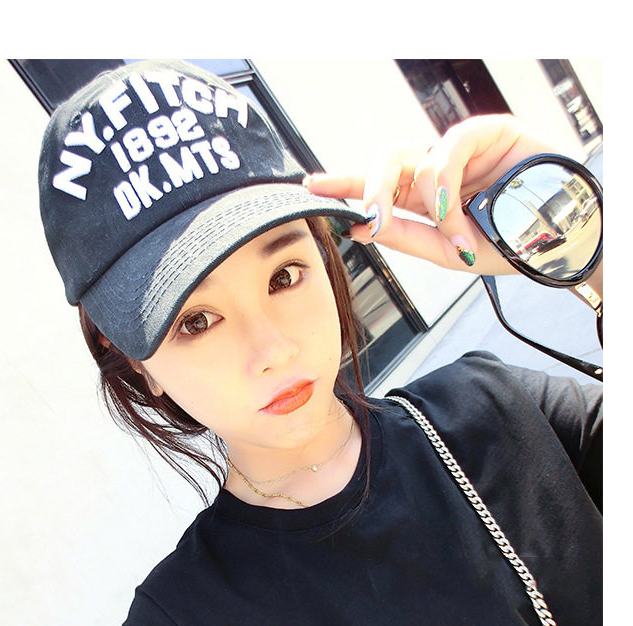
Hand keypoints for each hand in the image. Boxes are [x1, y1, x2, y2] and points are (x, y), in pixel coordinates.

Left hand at [305, 114, 557, 276]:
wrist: (554, 241)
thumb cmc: (507, 244)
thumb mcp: (447, 253)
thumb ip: (406, 237)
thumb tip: (361, 227)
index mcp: (423, 200)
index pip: (376, 188)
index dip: (344, 185)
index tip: (311, 188)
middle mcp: (435, 172)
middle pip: (384, 165)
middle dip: (366, 188)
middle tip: (368, 217)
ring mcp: (456, 151)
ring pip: (410, 159)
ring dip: (424, 203)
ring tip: (452, 232)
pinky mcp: (481, 132)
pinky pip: (445, 152)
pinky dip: (445, 186)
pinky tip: (455, 208)